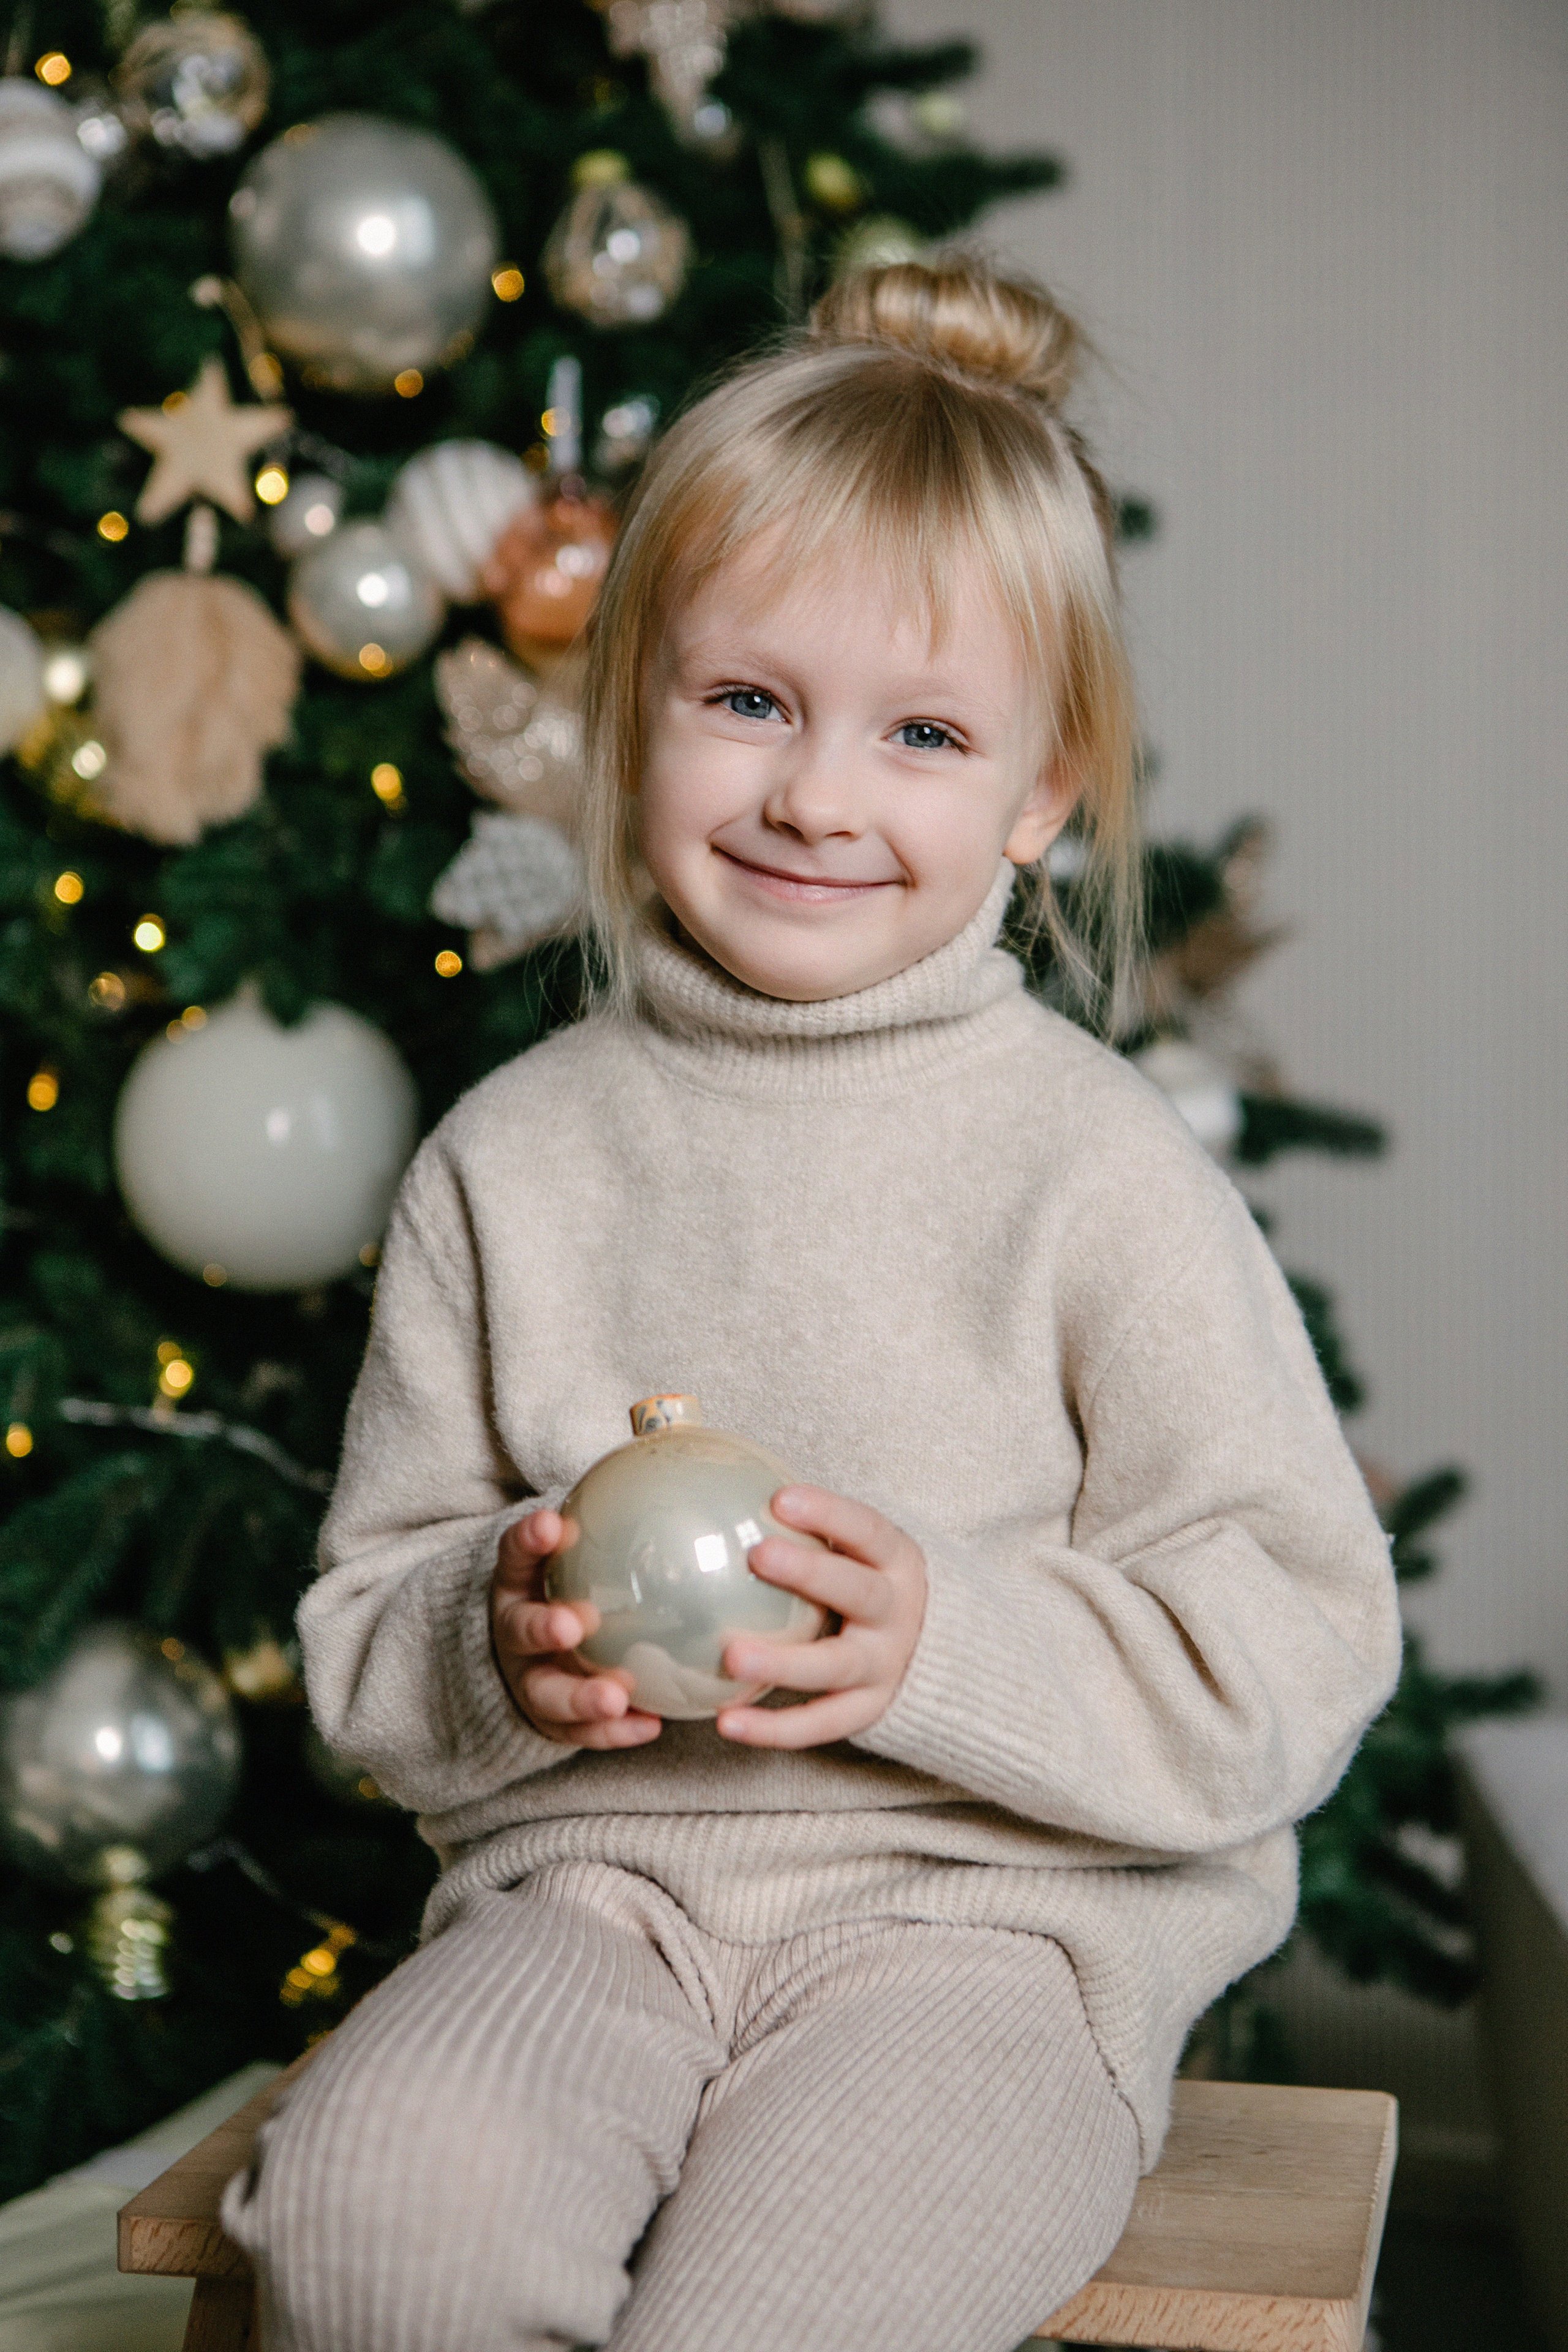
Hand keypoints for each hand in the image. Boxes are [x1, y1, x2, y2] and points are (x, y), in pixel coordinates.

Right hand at [490, 1510, 661, 1749]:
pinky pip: (579, 1734)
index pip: (516, 1555)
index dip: (529, 1540)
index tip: (553, 1525)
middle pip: (521, 1631)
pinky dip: (612, 1732)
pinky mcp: (550, 1723)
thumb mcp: (580, 1558)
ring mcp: (529, 1680)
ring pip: (546, 1692)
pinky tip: (650, 1725)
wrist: (539, 1657)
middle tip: (571, 1626)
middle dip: (543, 1627)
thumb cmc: (575, 1590)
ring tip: (615, 1696)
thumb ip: (613, 1524)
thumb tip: (676, 1459)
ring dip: (580, 1695)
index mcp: (519, 1585)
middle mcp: (516, 1632)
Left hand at [716, 1487, 926, 1748]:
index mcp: (898, 1562)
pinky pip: (821, 1723)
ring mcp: (886, 1666)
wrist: (940, 1652)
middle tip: (757, 1555)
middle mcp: (897, 1613)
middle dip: (810, 1573)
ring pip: (836, 1666)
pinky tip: (725, 1721)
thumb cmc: (871, 1583)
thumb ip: (814, 1528)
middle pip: (859, 1592)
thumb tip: (725, 1489)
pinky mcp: (870, 1710)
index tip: (780, 1499)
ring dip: (783, 1662)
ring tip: (732, 1658)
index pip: (867, 1530)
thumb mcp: (862, 1552)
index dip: (829, 1513)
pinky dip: (774, 1728)